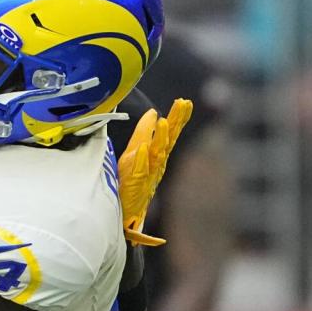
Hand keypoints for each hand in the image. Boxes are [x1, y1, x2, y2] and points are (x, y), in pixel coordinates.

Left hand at [117, 98, 192, 246]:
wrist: (125, 208)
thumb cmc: (132, 180)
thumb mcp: (136, 151)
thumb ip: (145, 132)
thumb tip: (153, 112)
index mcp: (158, 155)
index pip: (170, 133)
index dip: (177, 118)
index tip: (185, 102)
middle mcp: (157, 163)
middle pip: (169, 139)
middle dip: (176, 122)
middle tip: (184, 105)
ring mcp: (148, 173)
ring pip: (157, 153)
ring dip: (160, 137)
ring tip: (163, 122)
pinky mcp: (137, 183)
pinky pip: (141, 170)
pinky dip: (143, 159)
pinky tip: (144, 148)